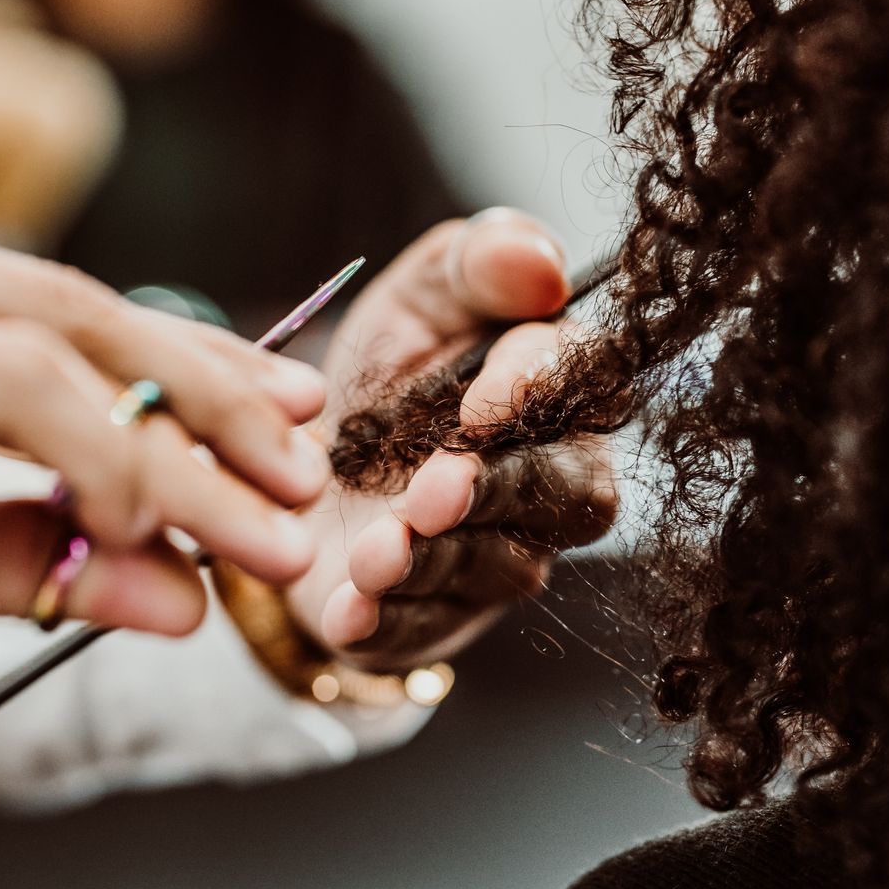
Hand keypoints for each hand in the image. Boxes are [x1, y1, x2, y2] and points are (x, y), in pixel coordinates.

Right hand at [0, 176, 327, 734]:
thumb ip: (21, 555)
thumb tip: (177, 589)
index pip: (43, 307)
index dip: (173, 370)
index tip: (269, 428)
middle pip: (72, 306)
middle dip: (212, 399)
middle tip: (302, 476)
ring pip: (57, 346)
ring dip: (181, 445)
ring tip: (264, 530)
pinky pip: (7, 386)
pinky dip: (101, 454)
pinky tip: (156, 523)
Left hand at [287, 209, 617, 670]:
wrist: (298, 465)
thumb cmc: (385, 375)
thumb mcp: (419, 296)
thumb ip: (479, 261)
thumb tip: (541, 264)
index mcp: (562, 388)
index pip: (589, 383)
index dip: (543, 391)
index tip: (480, 401)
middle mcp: (553, 479)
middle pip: (567, 493)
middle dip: (495, 492)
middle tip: (432, 490)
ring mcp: (502, 556)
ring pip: (497, 567)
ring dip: (433, 561)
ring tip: (372, 552)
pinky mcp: (440, 616)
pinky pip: (428, 628)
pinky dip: (386, 622)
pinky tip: (350, 610)